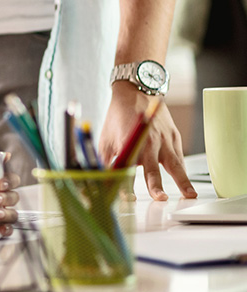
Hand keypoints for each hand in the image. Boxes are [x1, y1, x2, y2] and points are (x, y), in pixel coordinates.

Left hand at [0, 158, 19, 236]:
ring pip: (13, 213)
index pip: (10, 178)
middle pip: (13, 196)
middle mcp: (0, 197)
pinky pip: (8, 229)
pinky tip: (0, 228)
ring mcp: (0, 212)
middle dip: (6, 197)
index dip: (9, 181)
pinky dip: (7, 229)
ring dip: (6, 213)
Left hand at [98, 83, 196, 200]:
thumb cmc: (118, 117)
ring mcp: (163, 139)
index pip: (127, 169)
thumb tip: (101, 180)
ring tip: (189, 195)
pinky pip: (180, 158)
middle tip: (160, 198)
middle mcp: (147, 141)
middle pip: (151, 167)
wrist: (136, 93)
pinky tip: (188, 185)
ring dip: (182, 181)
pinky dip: (183, 171)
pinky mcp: (174, 137)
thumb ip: (105, 161)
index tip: (127, 198)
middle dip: (155, 185)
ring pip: (174, 163)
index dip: (126, 184)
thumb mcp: (106, 138)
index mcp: (127, 142)